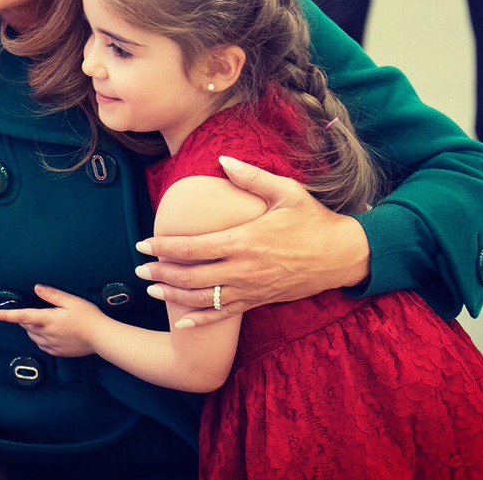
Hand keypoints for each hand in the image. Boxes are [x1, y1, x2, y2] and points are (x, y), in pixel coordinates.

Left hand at [0, 284, 102, 357]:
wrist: (101, 338)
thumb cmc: (88, 316)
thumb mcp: (71, 301)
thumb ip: (52, 295)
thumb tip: (37, 288)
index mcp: (48, 319)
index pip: (22, 317)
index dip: (6, 315)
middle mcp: (46, 334)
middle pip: (27, 326)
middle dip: (25, 319)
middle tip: (34, 311)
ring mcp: (51, 345)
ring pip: (33, 337)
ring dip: (32, 329)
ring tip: (45, 321)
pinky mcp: (58, 352)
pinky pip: (42, 345)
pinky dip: (41, 338)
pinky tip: (51, 333)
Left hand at [136, 156, 371, 326]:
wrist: (343, 255)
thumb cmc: (313, 220)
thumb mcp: (286, 192)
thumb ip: (251, 177)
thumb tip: (222, 159)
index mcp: (244, 240)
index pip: (192, 247)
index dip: (164, 247)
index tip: (143, 244)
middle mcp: (243, 269)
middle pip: (190, 276)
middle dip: (160, 272)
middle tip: (139, 268)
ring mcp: (250, 289)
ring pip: (202, 298)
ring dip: (173, 295)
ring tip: (151, 289)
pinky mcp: (258, 301)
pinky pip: (223, 315)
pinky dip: (199, 321)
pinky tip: (180, 323)